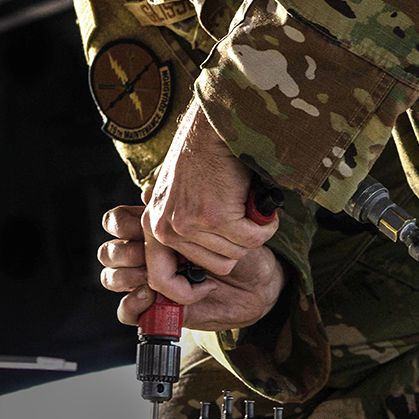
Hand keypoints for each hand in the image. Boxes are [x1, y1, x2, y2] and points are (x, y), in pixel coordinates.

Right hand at [98, 203, 284, 330]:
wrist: (257, 280)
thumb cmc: (239, 246)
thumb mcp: (217, 220)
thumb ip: (185, 205)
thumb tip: (146, 193)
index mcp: (157, 228)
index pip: (115, 222)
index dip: (121, 225)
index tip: (144, 226)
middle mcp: (148, 254)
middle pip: (108, 252)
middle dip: (126, 253)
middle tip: (152, 254)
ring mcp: (150, 282)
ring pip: (112, 278)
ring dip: (129, 277)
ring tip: (154, 279)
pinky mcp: (157, 308)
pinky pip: (127, 311)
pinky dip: (133, 305)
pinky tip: (153, 298)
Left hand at [142, 100, 278, 303]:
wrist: (215, 126)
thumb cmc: (203, 159)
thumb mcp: (178, 197)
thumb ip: (180, 230)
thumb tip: (194, 275)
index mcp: (154, 226)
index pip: (161, 281)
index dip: (185, 292)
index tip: (206, 286)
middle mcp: (166, 228)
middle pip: (215, 267)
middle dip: (234, 248)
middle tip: (237, 221)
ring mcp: (190, 224)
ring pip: (236, 254)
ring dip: (250, 233)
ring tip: (244, 206)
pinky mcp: (216, 216)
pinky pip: (253, 239)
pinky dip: (264, 224)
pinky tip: (256, 204)